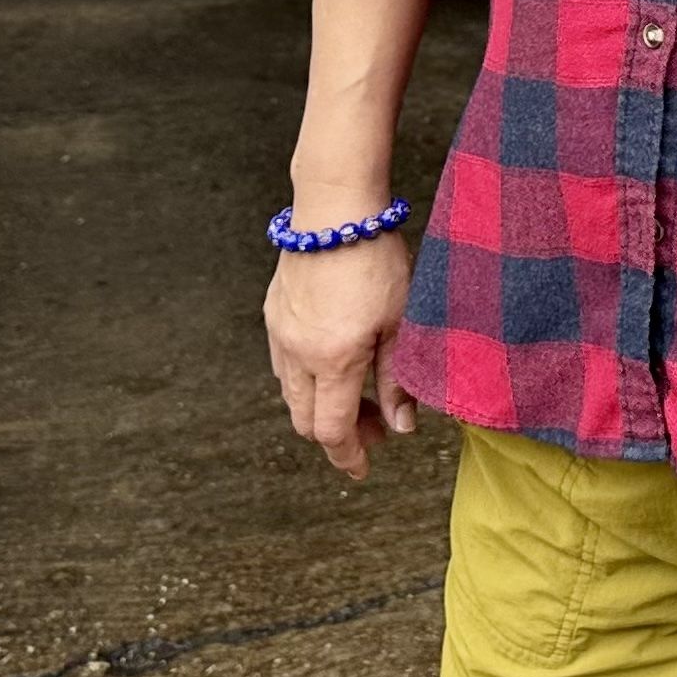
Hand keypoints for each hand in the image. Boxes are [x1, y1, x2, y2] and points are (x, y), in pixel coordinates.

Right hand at [265, 232, 416, 478]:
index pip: (331, 431)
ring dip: (320, 405)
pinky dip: (306, 378)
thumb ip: (398, 378)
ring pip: (291, 393)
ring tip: (359, 391)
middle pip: (304, 419)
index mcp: (331, 360)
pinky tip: (334, 361)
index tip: (362, 469)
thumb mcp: (401, 321)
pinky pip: (283, 364)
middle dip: (337, 433)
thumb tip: (402, 427)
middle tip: (376, 425)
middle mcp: (297, 353)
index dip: (348, 456)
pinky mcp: (273, 312)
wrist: (335, 207)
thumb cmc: (376, 260)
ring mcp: (280, 332)